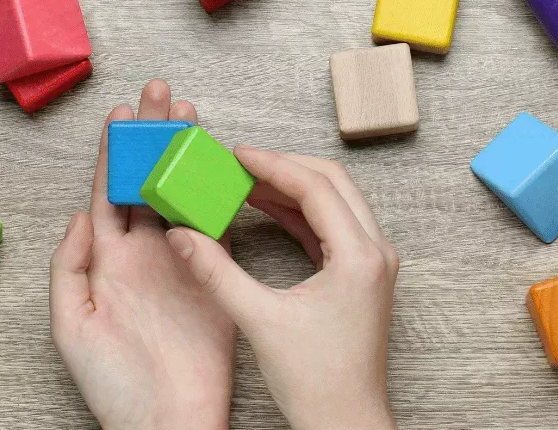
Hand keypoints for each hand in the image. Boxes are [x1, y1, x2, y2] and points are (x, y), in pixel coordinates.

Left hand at [50, 80, 234, 429]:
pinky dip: (216, 191)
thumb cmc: (113, 385)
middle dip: (152, 136)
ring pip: (181, 192)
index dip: (114, 153)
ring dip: (185, 154)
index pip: (109, 193)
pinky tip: (217, 162)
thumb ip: (69, 269)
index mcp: (107, 262)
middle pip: (146, 181)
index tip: (121, 114)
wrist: (168, 420)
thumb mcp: (72, 327)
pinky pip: (215, 224)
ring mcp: (179, 261)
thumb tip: (81, 216)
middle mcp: (143, 254)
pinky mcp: (212, 274)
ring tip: (188, 114)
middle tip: (158, 92)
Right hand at [165, 147, 399, 429]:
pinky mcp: (361, 275)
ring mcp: (372, 263)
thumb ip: (217, 272)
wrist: (346, 422)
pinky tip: (264, 208)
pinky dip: (299, 212)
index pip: (316, 187)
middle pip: (332, 182)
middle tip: (240, 162)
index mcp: (359, 257)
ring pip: (334, 200)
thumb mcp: (259, 320)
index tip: (237, 154)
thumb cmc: (317, 382)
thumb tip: (182, 234)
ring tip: (245, 181)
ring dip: (292, 187)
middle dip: (284, 167)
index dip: (272, 165)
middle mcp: (375, 252)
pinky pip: (332, 226)